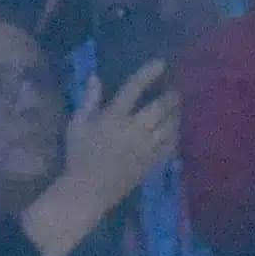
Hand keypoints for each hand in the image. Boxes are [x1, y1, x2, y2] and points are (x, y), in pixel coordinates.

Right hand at [58, 61, 179, 216]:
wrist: (87, 192)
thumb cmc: (79, 156)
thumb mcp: (77, 125)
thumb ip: (89, 101)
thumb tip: (95, 78)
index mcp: (114, 118)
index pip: (134, 89)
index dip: (148, 74)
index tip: (161, 63)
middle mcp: (133, 130)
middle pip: (159, 108)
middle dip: (170, 98)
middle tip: (174, 92)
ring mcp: (144, 148)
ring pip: (168, 127)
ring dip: (175, 115)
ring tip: (177, 109)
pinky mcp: (150, 164)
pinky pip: (169, 147)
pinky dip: (174, 137)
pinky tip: (174, 132)